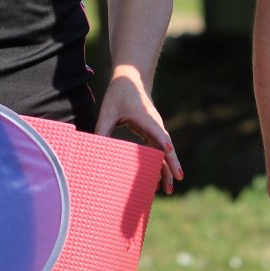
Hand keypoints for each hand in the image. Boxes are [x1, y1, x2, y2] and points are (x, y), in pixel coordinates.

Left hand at [93, 68, 184, 193]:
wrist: (132, 81)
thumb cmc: (119, 95)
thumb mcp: (108, 110)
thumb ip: (103, 128)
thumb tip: (94, 149)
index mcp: (145, 116)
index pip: (156, 129)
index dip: (162, 140)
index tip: (169, 150)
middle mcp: (155, 125)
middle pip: (166, 147)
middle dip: (171, 164)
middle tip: (176, 181)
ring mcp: (156, 130)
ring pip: (165, 152)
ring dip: (167, 169)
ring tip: (168, 189)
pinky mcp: (153, 134)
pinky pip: (159, 152)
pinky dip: (160, 165)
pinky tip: (158, 180)